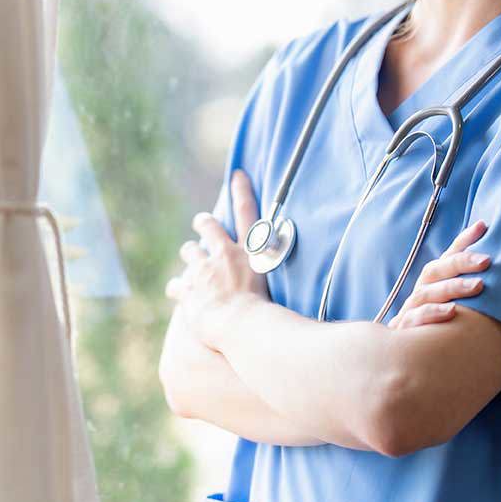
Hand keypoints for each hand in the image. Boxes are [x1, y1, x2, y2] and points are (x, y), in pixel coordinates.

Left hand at [164, 169, 268, 347]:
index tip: (237, 174)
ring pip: (189, 251)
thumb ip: (284, 271)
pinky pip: (176, 284)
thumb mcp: (281, 284)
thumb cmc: (269, 312)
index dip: (242, 190)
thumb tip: (324, 274)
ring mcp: (203, 271)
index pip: (247, 213)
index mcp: (248, 252)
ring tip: (191, 261)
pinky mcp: (188, 289)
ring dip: (189, 254)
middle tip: (201, 222)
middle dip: (204, 222)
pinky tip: (179, 294)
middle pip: (209, 226)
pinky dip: (178, 289)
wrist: (244, 327)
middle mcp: (223, 255)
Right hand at [385, 217, 492, 330]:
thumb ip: (473, 288)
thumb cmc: (439, 326)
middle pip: (438, 269)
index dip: (464, 240)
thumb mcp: (456, 305)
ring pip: (429, 291)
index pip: (449, 255)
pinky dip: (433, 313)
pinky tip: (452, 312)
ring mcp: (412, 307)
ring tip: (479, 286)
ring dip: (454, 287)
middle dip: (462, 262)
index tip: (483, 226)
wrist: (405, 356)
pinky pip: (417, 317)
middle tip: (487, 261)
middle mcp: (422, 290)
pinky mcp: (406, 327)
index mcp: (434, 281)